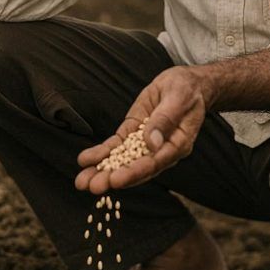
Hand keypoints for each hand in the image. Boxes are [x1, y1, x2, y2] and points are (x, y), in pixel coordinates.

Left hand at [75, 66, 213, 194]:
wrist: (185, 83)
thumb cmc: (187, 90)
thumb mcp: (178, 99)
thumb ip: (165, 120)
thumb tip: (152, 143)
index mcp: (178, 145)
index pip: (155, 163)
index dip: (135, 172)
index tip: (116, 180)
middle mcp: (161, 150)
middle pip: (136, 167)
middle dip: (113, 177)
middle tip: (93, 187)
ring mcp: (145, 142)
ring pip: (123, 160)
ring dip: (102, 170)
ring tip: (82, 181)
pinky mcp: (133, 132)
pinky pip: (117, 145)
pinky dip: (101, 153)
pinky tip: (85, 159)